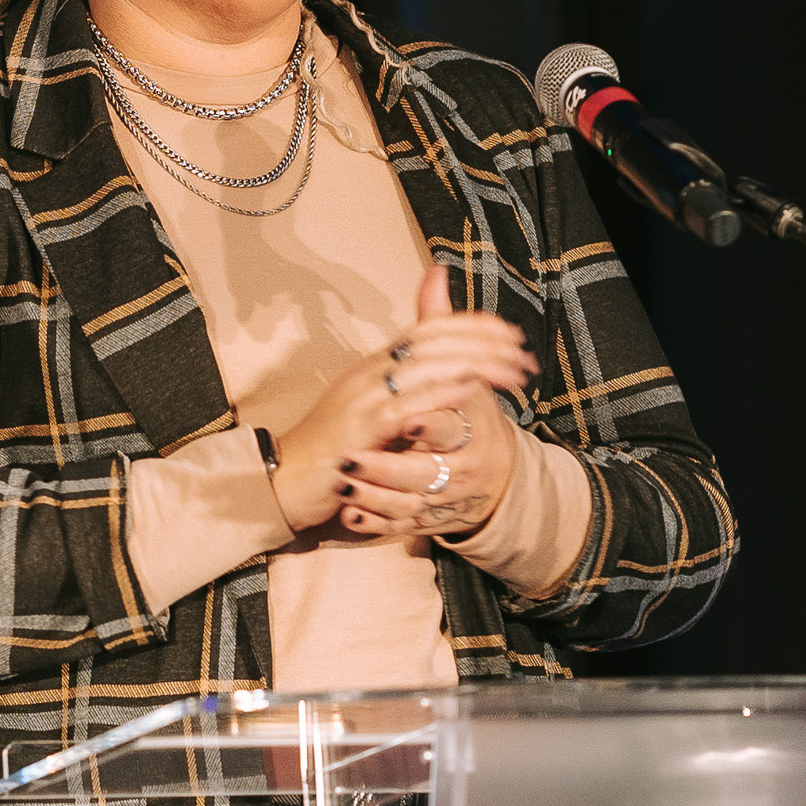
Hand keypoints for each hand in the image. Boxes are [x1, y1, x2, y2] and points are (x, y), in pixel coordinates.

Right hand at [266, 266, 537, 533]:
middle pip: (434, 340)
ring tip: (512, 367)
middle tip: (523, 350)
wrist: (283, 481)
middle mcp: (370, 372)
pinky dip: (442, 393)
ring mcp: (363, 398)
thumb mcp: (371, 413)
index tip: (509, 331)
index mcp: (373, 366)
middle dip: (483, 341)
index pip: (428, 328)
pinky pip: (407, 406)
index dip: (471, 324)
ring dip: (475, 362)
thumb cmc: (331, 451)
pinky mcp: (360, 429)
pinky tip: (472, 387)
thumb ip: (403, 393)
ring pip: (426, 365)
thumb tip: (437, 377)